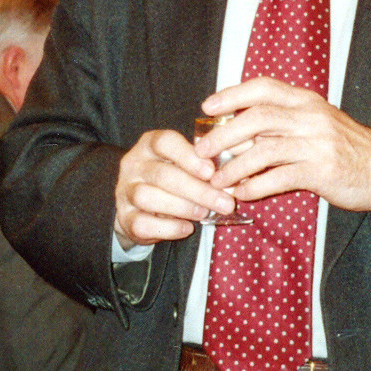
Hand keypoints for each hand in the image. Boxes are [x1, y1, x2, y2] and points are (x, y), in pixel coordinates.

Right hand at [113, 129, 235, 249]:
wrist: (140, 202)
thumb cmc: (174, 174)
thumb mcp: (187, 159)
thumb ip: (211, 156)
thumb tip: (247, 149)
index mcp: (151, 143)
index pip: (165, 142)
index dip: (189, 156)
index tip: (211, 171)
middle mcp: (134, 164)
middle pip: (163, 175)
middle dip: (197, 190)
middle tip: (225, 202)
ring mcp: (125, 191)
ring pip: (149, 198)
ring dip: (183, 207)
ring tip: (205, 213)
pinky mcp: (124, 218)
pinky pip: (142, 224)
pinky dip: (167, 228)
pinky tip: (186, 228)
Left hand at [195, 78, 370, 213]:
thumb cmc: (344, 145)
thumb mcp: (315, 121)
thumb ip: (283, 120)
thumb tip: (238, 127)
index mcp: (306, 100)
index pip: (263, 87)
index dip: (232, 95)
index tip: (208, 107)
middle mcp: (310, 116)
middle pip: (257, 117)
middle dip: (224, 135)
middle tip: (203, 151)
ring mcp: (317, 143)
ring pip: (264, 149)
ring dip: (234, 167)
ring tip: (217, 181)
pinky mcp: (322, 171)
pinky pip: (279, 177)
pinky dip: (256, 186)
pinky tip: (243, 193)